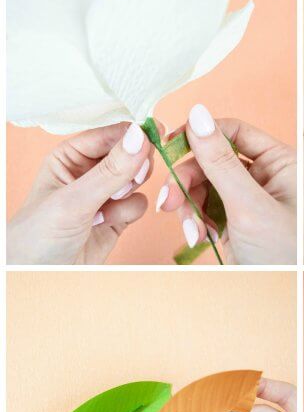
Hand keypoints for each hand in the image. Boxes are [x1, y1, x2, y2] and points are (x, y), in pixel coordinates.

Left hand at [7, 122, 157, 263]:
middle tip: (130, 179)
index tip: (155, 136)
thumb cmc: (39, 236)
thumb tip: (141, 137)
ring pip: (138, 180)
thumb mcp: (75, 199)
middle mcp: (90, 171)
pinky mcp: (119, 217)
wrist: (41, 277)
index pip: (110, 134)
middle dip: (134, 167)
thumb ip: (111, 170)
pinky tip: (108, 223)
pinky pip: (139, 204)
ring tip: (108, 207)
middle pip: (130, 154)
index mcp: (71, 155)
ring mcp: (106, 195)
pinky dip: (129, 214)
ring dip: (129, 193)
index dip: (133, 135)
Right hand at [156, 105, 295, 264]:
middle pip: (213, 160)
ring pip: (204, 185)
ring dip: (189, 206)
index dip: (201, 135)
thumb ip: (221, 162)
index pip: (235, 132)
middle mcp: (266, 177)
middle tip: (170, 200)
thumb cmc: (285, 255)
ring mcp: (249, 199)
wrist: (283, 297)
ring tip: (190, 229)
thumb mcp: (250, 207)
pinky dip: (196, 221)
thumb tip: (198, 116)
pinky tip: (199, 237)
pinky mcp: (235, 220)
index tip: (170, 145)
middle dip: (188, 181)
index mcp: (281, 163)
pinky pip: (205, 208)